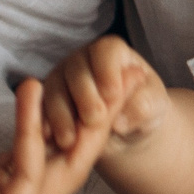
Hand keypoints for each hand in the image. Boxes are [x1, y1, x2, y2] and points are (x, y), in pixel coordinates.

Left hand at [0, 82, 104, 193]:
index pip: (26, 159)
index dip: (49, 123)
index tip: (69, 86)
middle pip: (53, 168)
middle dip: (82, 124)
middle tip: (111, 83)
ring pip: (54, 173)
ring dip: (71, 124)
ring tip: (88, 82)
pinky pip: (26, 176)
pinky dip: (32, 133)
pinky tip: (31, 98)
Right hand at [41, 35, 168, 157]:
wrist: (127, 128)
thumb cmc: (142, 107)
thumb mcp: (153, 107)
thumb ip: (144, 106)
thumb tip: (120, 120)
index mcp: (111, 52)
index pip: (106, 52)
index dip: (108, 71)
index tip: (112, 94)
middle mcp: (82, 59)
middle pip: (76, 70)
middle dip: (84, 95)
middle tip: (94, 119)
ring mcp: (61, 78)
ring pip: (54, 89)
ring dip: (61, 115)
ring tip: (70, 140)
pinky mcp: (47, 98)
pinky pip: (40, 108)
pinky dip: (45, 124)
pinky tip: (51, 140)